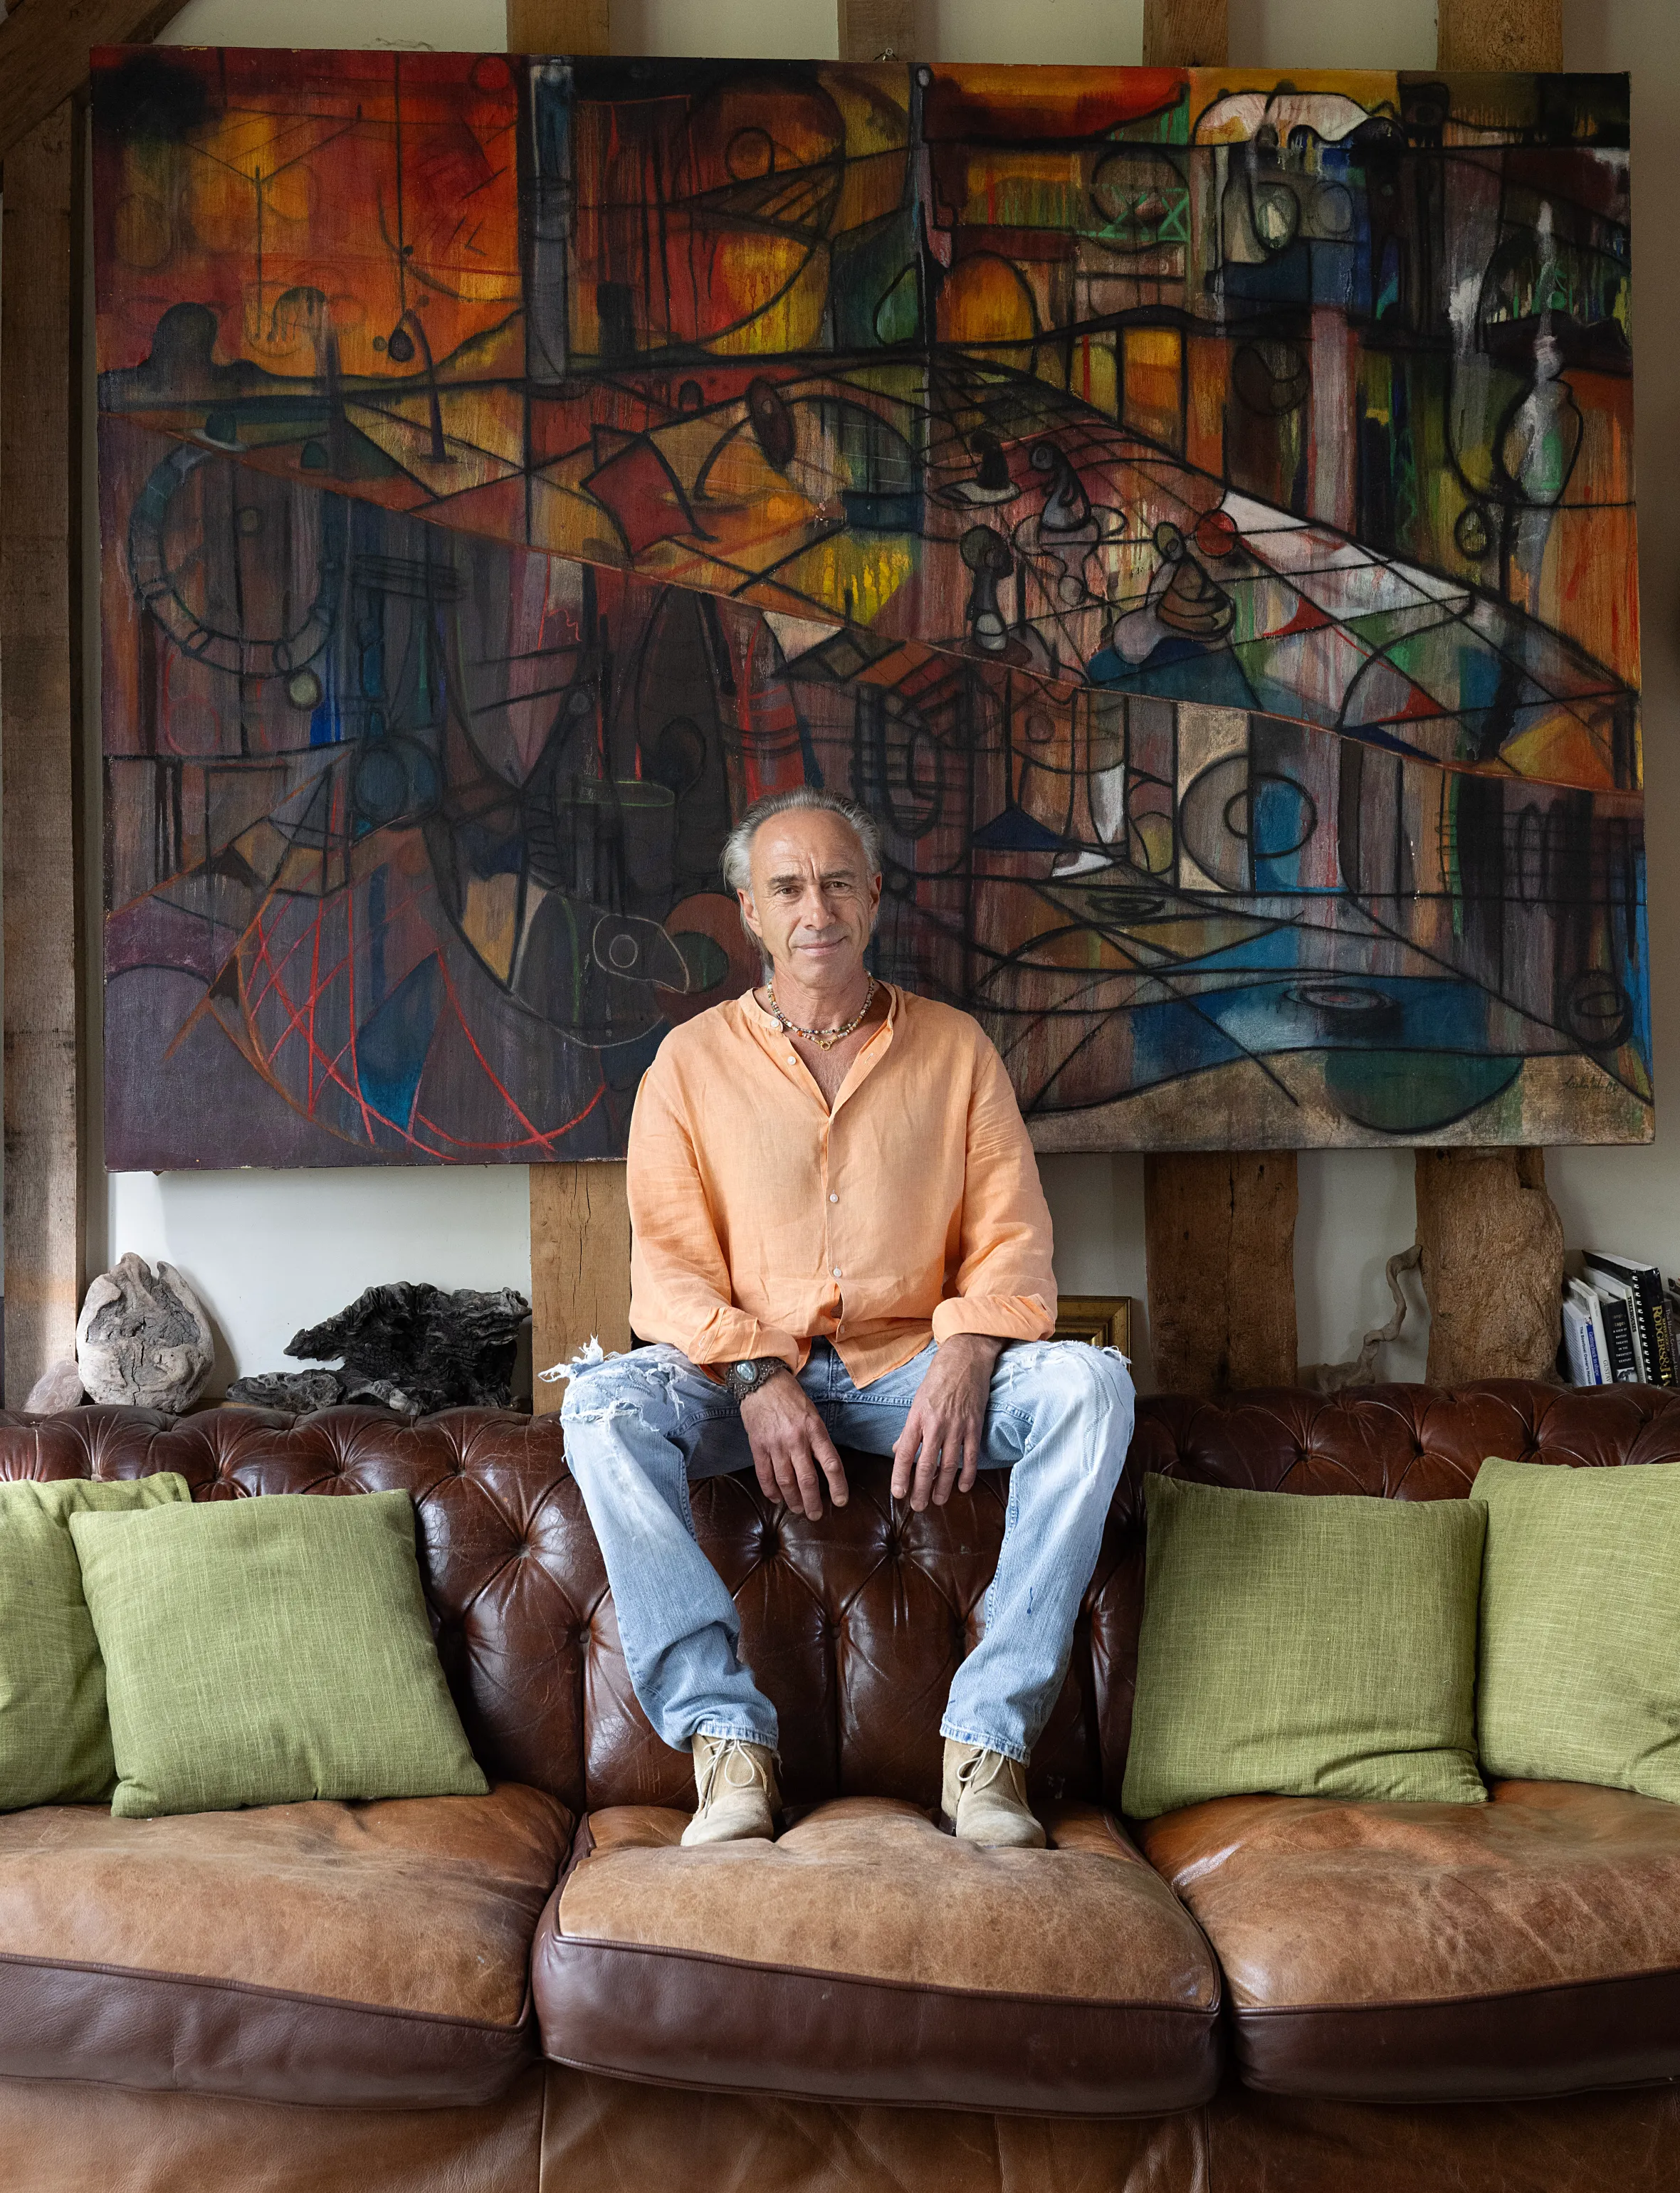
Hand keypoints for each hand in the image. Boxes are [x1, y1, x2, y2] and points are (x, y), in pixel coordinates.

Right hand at [741, 1369, 848, 1519]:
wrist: (762, 1382)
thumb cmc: (791, 1398)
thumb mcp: (813, 1414)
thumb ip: (818, 1439)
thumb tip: (825, 1466)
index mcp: (815, 1430)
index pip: (831, 1464)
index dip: (838, 1486)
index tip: (840, 1501)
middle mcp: (796, 1439)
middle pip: (808, 1479)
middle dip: (813, 1502)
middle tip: (816, 1515)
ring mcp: (776, 1444)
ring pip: (786, 1481)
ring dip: (793, 1500)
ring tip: (798, 1509)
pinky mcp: (758, 1446)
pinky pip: (765, 1475)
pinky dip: (771, 1490)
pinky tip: (777, 1499)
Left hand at [891, 1334, 1001, 1511]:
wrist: (965, 1359)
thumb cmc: (938, 1378)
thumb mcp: (916, 1400)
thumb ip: (909, 1428)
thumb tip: (898, 1449)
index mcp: (916, 1417)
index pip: (904, 1453)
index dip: (900, 1476)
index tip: (897, 1493)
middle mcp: (935, 1424)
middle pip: (926, 1465)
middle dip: (920, 1489)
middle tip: (917, 1507)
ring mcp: (957, 1426)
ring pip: (948, 1465)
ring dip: (942, 1487)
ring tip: (937, 1501)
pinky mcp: (974, 1425)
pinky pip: (970, 1456)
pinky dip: (967, 1475)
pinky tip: (962, 1488)